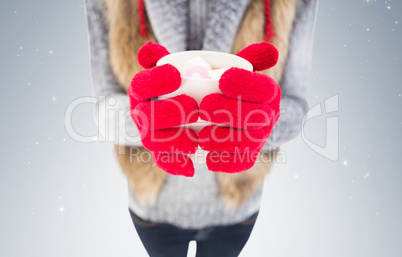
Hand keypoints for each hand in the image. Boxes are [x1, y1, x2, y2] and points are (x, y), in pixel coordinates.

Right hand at [128, 42, 198, 176]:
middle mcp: (142, 113)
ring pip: (153, 141)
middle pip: (146, 116)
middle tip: (194, 107)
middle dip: (168, 112)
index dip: (155, 80)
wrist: (195, 104)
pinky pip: (164, 162)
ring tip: (195, 139)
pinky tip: (191, 168)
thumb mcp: (181, 64)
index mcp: (142, 91)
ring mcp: (150, 134)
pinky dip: (175, 165)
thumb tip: (148, 50)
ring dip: (172, 141)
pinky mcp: (162, 152)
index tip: (177, 74)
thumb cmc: (187, 81)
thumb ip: (168, 56)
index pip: (141, 84)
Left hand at [198, 42, 280, 172]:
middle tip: (204, 107)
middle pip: (256, 117)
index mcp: (269, 93)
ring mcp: (261, 138)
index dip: (246, 84)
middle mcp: (269, 116)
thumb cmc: (225, 89)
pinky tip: (208, 159)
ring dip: (226, 141)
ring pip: (250, 143)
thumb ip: (244, 58)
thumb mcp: (235, 70)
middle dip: (231, 112)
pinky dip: (226, 163)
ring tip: (201, 136)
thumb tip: (269, 51)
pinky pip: (243, 162)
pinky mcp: (250, 156)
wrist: (228, 115)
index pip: (265, 89)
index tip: (222, 80)